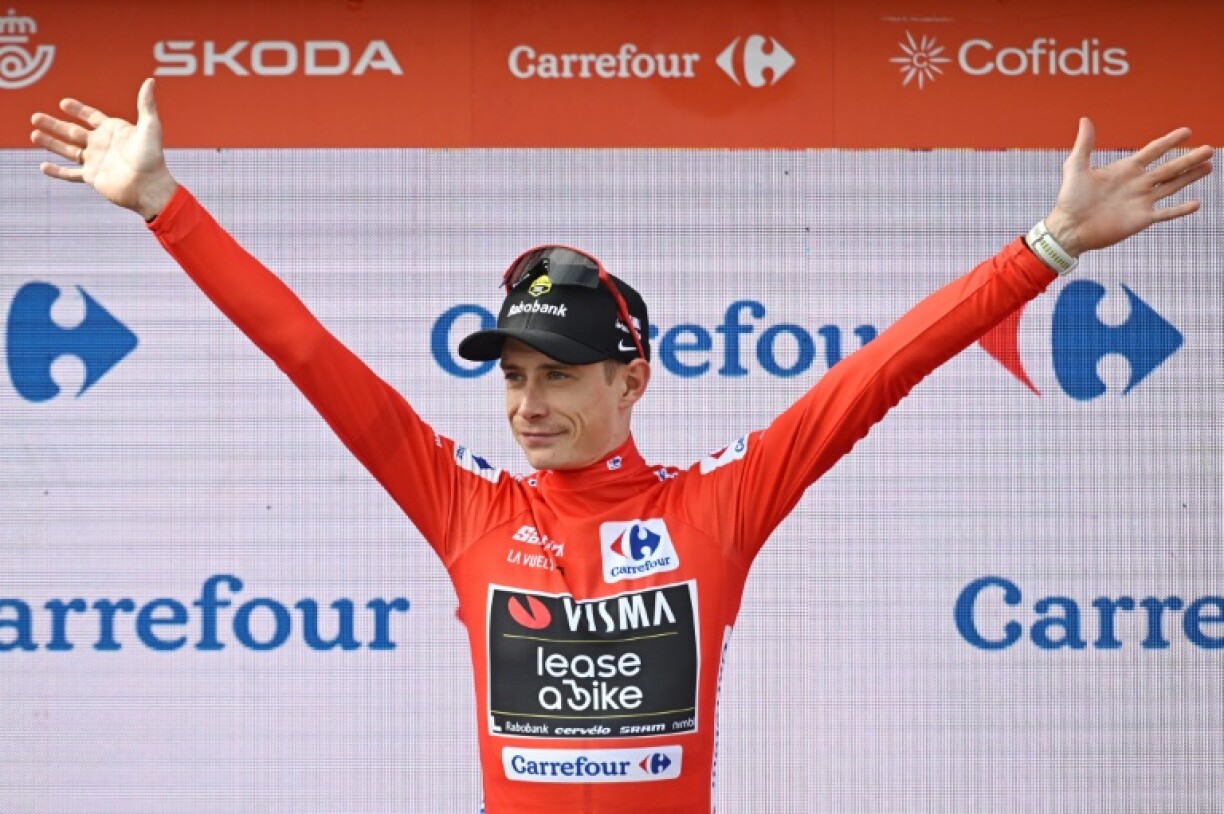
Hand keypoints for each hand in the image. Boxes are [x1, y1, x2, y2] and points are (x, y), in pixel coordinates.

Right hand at [30, 78, 177, 219]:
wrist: (150, 187)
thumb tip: (151, 80)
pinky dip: (57, 172)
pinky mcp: (92, 177)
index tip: (63, 103)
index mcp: (113, 131)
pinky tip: (42, 166)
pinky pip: (70, 174)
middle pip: (72, 132)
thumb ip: (146, 104)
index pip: (91, 117)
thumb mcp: (150, 127)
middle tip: (35, 117)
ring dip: (50, 143)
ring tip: (33, 134)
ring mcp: (96, 161)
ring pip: (67, 151)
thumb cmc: (152, 157)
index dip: (78, 109)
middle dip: (54, 124)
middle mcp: (102, 145)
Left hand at [1044, 118, 1212, 256]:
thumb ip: (1084, 144)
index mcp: (1125, 169)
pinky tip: (1196, 203)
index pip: (1153, 151)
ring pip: (1172, 186)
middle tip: (1210, 148)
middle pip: (1169, 168)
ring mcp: (1141, 202)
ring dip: (1190, 177)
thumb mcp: (1076, 167)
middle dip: (1189, 159)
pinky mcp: (1141, 219)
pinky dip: (1180, 210)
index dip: (1169, 141)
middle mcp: (1137, 184)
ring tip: (1209, 166)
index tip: (1187, 131)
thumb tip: (1085, 120)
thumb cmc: (1070, 199)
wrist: (1069, 227)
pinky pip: (1165, 214)